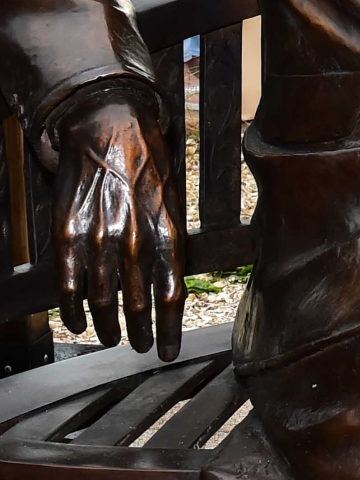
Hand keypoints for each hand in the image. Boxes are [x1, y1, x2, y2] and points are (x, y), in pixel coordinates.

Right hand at [50, 86, 184, 359]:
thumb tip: (171, 279)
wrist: (107, 128)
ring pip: (103, 299)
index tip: (169, 351)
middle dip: (139, 332)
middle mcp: (133, 238)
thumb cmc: (146, 163)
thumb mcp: (173, 198)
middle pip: (137, 302)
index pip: (172, 292)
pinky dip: (73, 309)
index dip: (170, 328)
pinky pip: (69, 284)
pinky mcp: (67, 234)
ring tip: (112, 338)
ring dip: (107, 326)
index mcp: (166, 229)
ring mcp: (98, 238)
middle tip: (139, 347)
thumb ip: (170, 238)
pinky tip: (78, 322)